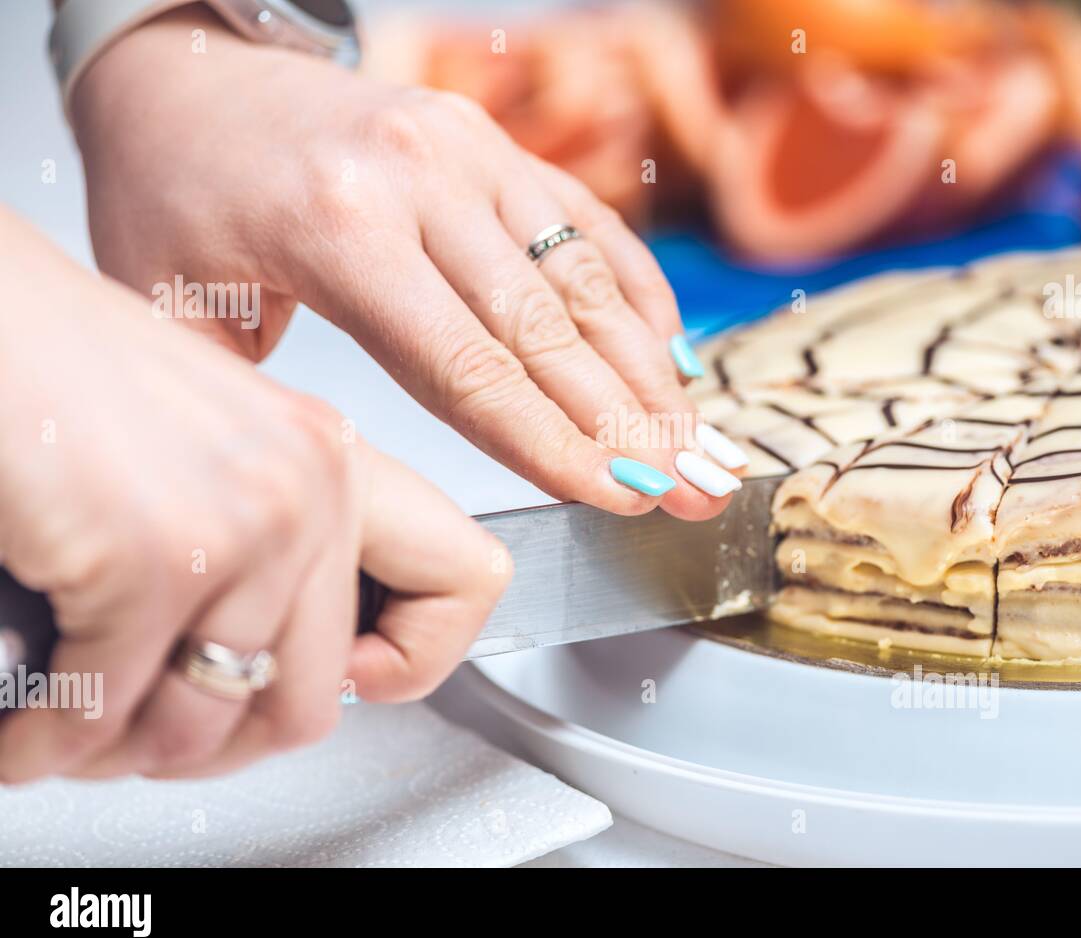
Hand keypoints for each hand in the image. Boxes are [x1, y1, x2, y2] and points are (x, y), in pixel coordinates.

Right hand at [0, 207, 509, 781]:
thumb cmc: (63, 374)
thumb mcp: (212, 450)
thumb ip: (271, 539)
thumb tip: (272, 659)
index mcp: (333, 458)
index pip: (463, 580)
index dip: (412, 658)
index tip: (356, 677)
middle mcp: (310, 485)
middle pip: (314, 700)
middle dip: (223, 745)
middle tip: (164, 739)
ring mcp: (245, 522)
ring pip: (211, 726)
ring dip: (133, 754)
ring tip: (83, 737)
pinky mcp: (157, 555)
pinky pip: (111, 714)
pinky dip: (52, 746)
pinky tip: (26, 731)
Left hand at [69, 7, 750, 519]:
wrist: (185, 73)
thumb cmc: (174, 193)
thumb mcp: (175, 310)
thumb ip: (264, 408)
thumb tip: (344, 508)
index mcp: (339, 230)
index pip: (472, 370)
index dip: (555, 446)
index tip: (616, 497)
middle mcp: (420, 178)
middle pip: (547, 330)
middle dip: (626, 423)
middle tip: (688, 488)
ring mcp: (465, 150)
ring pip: (580, 277)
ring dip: (645, 367)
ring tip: (693, 438)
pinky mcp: (488, 139)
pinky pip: (581, 220)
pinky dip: (632, 287)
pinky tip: (668, 349)